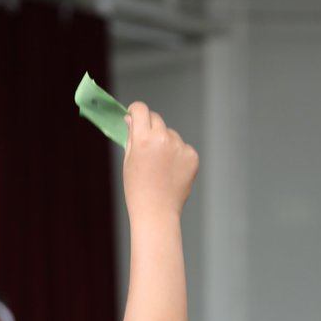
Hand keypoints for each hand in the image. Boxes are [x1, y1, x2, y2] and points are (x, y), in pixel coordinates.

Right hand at [122, 103, 198, 220]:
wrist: (156, 211)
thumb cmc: (137, 189)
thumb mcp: (128, 160)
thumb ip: (132, 136)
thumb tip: (133, 119)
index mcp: (144, 139)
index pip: (140, 109)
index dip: (135, 111)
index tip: (133, 116)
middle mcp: (164, 139)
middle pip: (156, 119)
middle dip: (149, 127)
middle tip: (146, 146)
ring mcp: (180, 147)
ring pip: (170, 134)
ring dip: (165, 142)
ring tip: (159, 167)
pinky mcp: (192, 155)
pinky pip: (182, 147)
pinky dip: (177, 155)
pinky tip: (170, 172)